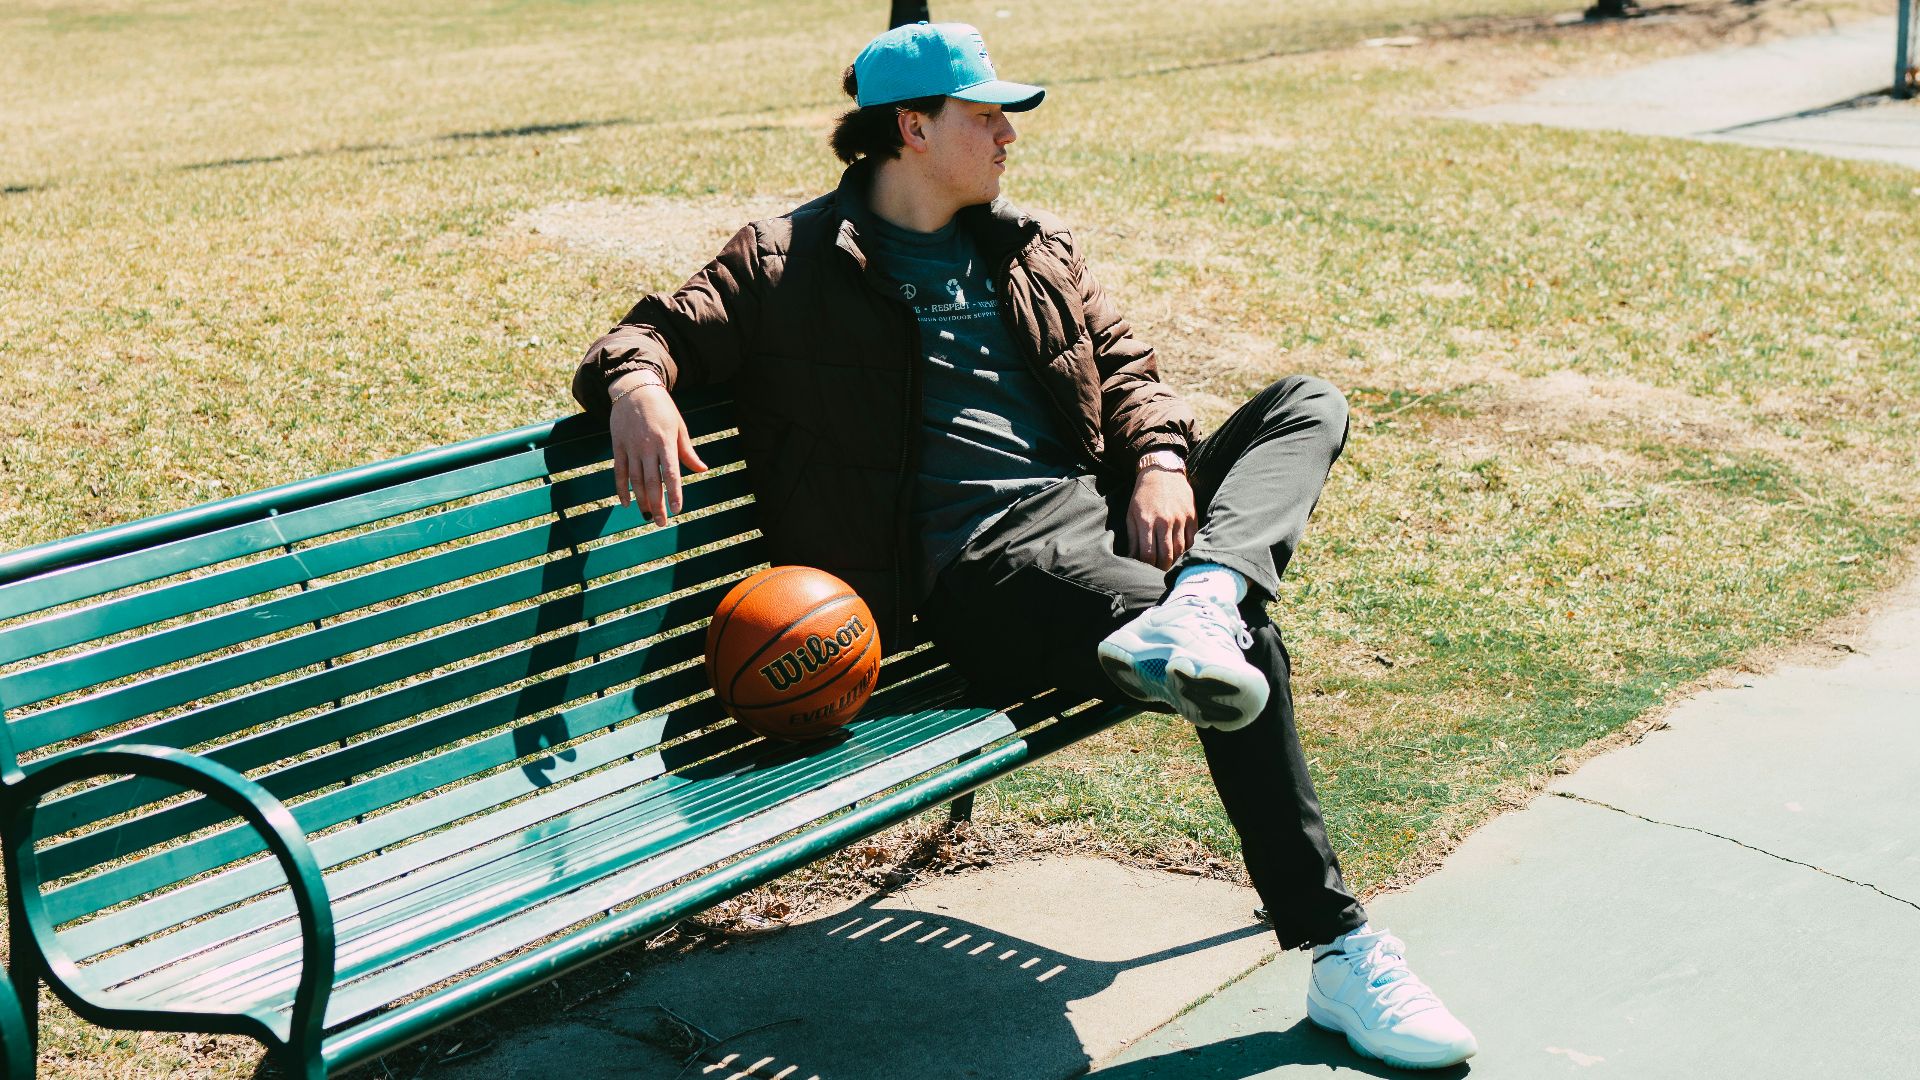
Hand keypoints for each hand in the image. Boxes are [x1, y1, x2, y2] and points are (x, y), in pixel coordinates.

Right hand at [608, 374, 707, 523]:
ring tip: (648, 517)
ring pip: (635, 480)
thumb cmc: (662, 408)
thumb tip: (702, 469)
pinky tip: (627, 503)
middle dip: (657, 504)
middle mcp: (647, 447)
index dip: (675, 493)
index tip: (678, 510)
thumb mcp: (679, 427)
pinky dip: (622, 489)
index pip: (672, 473)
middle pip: (652, 482)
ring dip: (642, 500)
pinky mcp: (618, 446)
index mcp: (666, 443)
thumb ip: (688, 451)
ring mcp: (631, 447)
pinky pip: (619, 471)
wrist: (634, 388)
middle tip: (662, 523)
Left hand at [1127, 466, 1196, 570]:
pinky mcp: (1192, 517)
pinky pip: (1192, 540)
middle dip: (1161, 568)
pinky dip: (1187, 550)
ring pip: (1180, 550)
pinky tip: (1182, 555)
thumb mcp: (1131, 514)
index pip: (1148, 553)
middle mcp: (1165, 521)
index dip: (1147, 566)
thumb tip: (1132, 558)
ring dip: (1175, 561)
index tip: (1146, 569)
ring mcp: (1180, 519)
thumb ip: (1133, 537)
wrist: (1162, 472)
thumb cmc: (1143, 495)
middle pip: (1166, 555)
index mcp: (1147, 521)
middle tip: (1158, 572)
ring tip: (1169, 565)